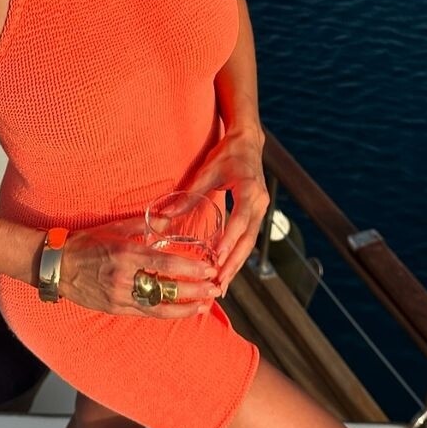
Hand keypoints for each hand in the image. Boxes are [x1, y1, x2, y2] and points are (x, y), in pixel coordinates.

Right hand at [56, 217, 220, 319]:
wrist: (57, 266)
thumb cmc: (86, 243)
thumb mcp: (114, 228)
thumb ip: (143, 226)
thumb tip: (168, 220)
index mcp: (126, 254)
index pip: (165, 263)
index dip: (190, 268)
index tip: (209, 268)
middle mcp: (124, 278)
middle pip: (167, 288)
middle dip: (194, 290)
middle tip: (215, 288)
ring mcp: (119, 297)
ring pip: (159, 307)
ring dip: (185, 308)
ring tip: (205, 305)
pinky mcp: (115, 309)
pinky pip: (146, 313)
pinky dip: (166, 313)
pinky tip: (182, 312)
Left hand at [184, 128, 268, 295]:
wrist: (249, 142)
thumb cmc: (228, 154)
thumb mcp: (208, 171)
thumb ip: (189, 194)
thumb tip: (165, 215)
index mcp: (250, 191)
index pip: (240, 222)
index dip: (228, 242)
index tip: (216, 260)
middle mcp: (260, 204)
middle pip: (248, 240)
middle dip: (233, 264)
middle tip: (219, 285)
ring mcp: (262, 210)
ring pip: (249, 244)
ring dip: (236, 265)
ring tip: (222, 286)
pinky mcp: (257, 213)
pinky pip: (248, 239)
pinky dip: (238, 255)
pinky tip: (227, 270)